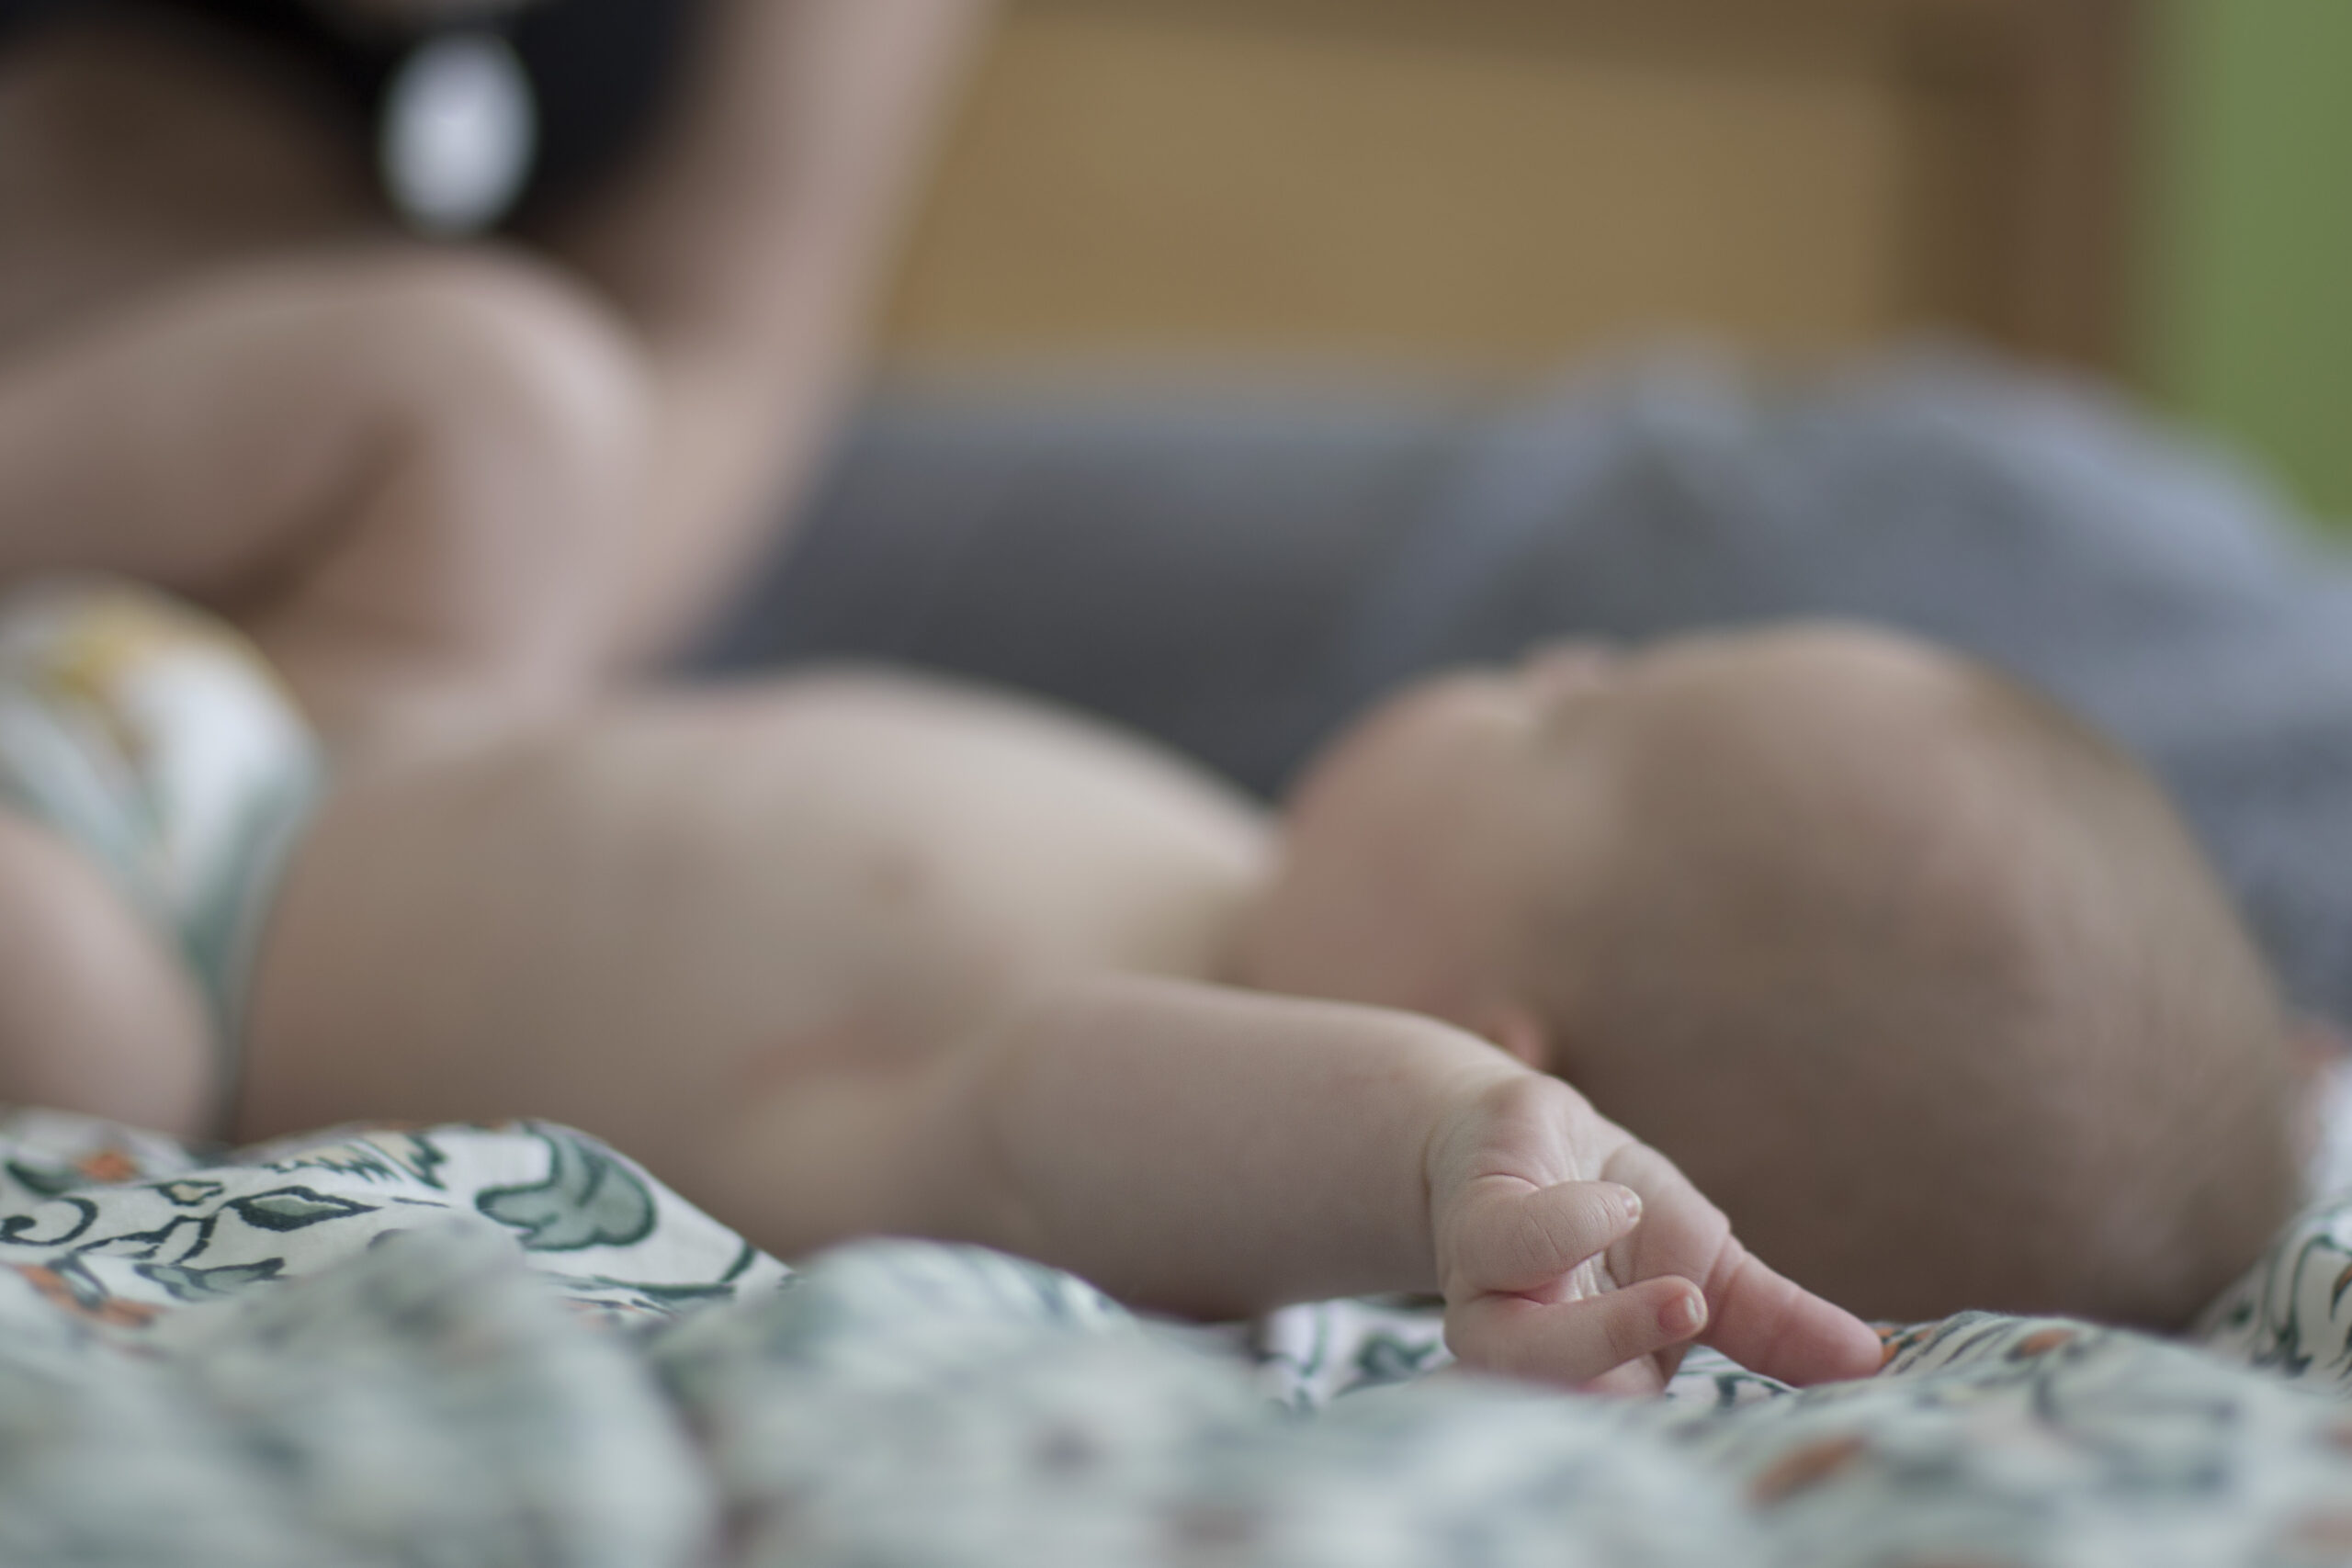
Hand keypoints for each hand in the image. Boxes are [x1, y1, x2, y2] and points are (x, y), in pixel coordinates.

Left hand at [1427, 1071, 1884, 1391]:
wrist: (1518, 1131)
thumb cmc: (1612, 1205)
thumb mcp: (1708, 1263)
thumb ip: (1775, 1323)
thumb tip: (1875, 1360)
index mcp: (1598, 1380)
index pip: (1637, 1434)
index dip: (1690, 1442)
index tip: (1784, 1430)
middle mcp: (1532, 1357)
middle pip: (1567, 1405)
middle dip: (1630, 1381)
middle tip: (1703, 1328)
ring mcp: (1491, 1298)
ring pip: (1515, 1352)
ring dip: (1602, 1332)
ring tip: (1682, 1295)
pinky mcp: (1473, 1227)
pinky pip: (1509, 1246)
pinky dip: (1569, 1230)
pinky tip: (1619, 1207)